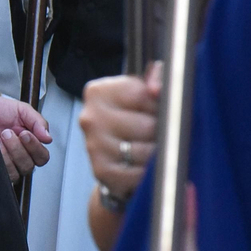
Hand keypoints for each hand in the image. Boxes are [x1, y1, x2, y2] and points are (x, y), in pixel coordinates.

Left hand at [0, 96, 51, 182]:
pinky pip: (2, 173)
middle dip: (18, 148)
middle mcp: (21, 157)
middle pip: (29, 166)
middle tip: (8, 133)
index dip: (35, 147)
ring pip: (16, 172)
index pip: (42, 156)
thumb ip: (37, 121)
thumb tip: (48, 138)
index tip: (25, 133)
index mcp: (31, 145)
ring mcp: (8, 164)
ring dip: (7, 154)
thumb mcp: (21, 110)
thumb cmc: (0, 111)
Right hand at [80, 63, 161, 199]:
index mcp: (98, 92)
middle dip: (159, 132)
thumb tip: (156, 88)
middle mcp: (90, 117)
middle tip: (155, 134)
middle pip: (146, 126)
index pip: (142, 94)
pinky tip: (143, 166)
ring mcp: (93, 144)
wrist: (120, 157)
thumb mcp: (146, 92)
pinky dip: (146, 172)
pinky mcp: (101, 170)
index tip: (155, 110)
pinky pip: (138, 173)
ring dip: (156, 154)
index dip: (158, 105)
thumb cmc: (137, 120)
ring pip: (145, 151)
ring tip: (151, 150)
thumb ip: (157, 78)